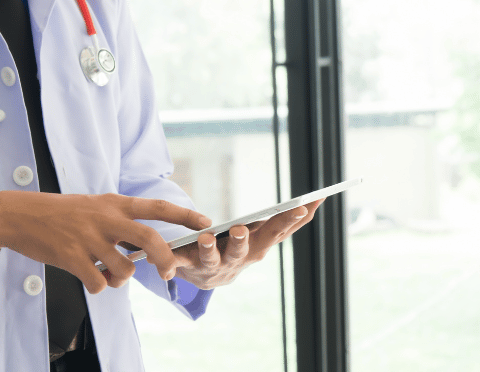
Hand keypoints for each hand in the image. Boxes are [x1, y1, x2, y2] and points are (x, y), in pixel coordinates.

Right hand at [0, 191, 211, 293]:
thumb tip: (144, 248)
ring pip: (124, 269)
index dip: (185, 215)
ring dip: (120, 278)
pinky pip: (98, 283)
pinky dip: (98, 286)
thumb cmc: (61, 212)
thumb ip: (120, 221)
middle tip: (170, 272)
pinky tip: (89, 278)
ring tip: (107, 273)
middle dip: (165, 259)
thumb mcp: (95, 205)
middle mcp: (106, 218)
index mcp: (114, 204)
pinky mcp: (72, 257)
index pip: (158, 207)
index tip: (207, 223)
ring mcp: (89, 238)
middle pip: (149, 239)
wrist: (21, 215)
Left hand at [172, 198, 324, 289]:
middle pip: (247, 249)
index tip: (306, 204)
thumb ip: (280, 222)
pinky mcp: (189, 266)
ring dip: (210, 249)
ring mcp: (215, 266)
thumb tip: (312, 201)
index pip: (280, 231)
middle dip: (245, 240)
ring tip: (206, 238)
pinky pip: (179, 261)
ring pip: (213, 258)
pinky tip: (167, 254)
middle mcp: (240, 259)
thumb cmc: (235, 248)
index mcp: (259, 247)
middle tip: (241, 230)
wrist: (205, 277)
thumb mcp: (259, 235)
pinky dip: (173, 259)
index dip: (293, 220)